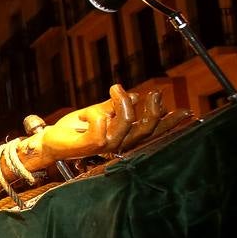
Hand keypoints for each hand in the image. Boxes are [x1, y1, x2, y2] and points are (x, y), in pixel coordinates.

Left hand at [35, 85, 174, 164]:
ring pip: (125, 125)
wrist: (49, 139)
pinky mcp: (89, 146)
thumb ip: (116, 106)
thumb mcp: (99, 111)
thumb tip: (139, 96)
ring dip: (123, 104)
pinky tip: (91, 112)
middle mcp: (118, 145)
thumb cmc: (73, 128)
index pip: (152, 131)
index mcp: (124, 137)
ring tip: (115, 89)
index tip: (187, 112)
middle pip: (145, 131)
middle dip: (152, 111)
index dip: (170, 123)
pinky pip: (102, 128)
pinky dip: (99, 114)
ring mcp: (105, 148)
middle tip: (151, 93)